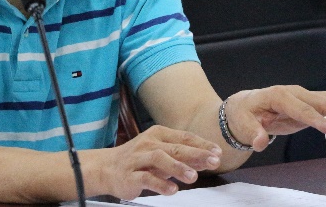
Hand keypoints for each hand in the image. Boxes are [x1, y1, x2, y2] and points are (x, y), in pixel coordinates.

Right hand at [88, 125, 222, 199]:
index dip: (202, 144)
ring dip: (177, 167)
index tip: (218, 152)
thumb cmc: (139, 160)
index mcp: (159, 135)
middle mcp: (149, 143)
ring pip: (159, 159)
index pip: (184, 137)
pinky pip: (146, 178)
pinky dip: (160, 184)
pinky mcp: (130, 174)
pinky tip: (172, 190)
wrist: (107, 168)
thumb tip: (207, 160)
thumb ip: (183, 157)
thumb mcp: (162, 155)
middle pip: (175, 147)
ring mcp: (138, 158)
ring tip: (193, 177)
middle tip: (213, 162)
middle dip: (196, 154)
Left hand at [224, 85, 325, 149]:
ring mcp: (305, 95)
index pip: (302, 108)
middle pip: (323, 101)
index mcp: (278, 96)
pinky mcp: (311, 102)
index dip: (319, 119)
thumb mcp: (243, 125)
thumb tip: (260, 143)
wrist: (245, 106)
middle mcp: (295, 92)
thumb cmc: (244, 114)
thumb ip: (253, 133)